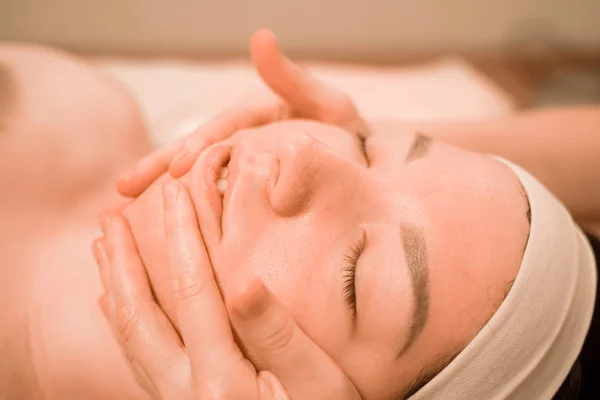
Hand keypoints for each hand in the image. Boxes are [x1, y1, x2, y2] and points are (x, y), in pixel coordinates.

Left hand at [93, 181, 360, 398]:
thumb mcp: (319, 385)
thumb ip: (278, 335)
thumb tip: (243, 281)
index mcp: (224, 378)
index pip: (194, 289)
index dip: (183, 236)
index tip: (176, 191)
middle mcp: (187, 390)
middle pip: (143, 312)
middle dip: (126, 258)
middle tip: (110, 215)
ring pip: (130, 336)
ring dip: (113, 285)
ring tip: (100, 248)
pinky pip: (136, 360)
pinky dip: (120, 324)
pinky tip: (112, 303)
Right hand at [116, 29, 367, 196]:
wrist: (365, 171)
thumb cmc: (346, 133)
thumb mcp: (327, 104)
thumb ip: (292, 79)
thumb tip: (259, 36)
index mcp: (254, 119)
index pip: (220, 131)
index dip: (198, 146)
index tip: (178, 166)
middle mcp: (240, 144)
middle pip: (195, 156)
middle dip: (159, 171)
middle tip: (122, 191)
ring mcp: (240, 172)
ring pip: (198, 184)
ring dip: (163, 197)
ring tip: (124, 215)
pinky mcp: (246, 198)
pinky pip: (216, 207)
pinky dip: (190, 218)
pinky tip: (168, 237)